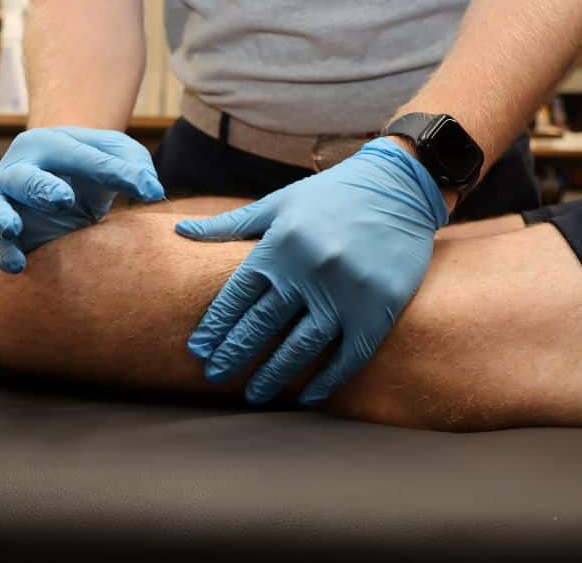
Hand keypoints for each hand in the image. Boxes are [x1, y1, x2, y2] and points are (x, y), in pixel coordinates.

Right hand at [0, 126, 163, 272]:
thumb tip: (150, 189)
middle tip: (63, 199)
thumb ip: (136, 164)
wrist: (66, 182)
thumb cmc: (94, 166)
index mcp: (49, 144)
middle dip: (40, 187)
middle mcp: (20, 169)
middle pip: (22, 176)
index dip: (116, 174)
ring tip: (13, 228)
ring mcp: (7, 202)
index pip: (82, 158)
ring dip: (1, 218)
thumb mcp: (119, 155)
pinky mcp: (6, 235)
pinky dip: (3, 254)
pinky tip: (20, 265)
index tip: (149, 192)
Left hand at [175, 138, 448, 404]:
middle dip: (233, 355)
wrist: (400, 185)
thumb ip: (231, 224)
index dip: (215, 326)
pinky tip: (307, 396)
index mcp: (280, 245)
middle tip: (214, 376)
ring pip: (300, 348)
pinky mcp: (379, 308)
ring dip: (273, 376)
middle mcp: (309, 271)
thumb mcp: (279, 202)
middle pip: (261, 326)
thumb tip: (180, 229)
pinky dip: (326, 381)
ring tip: (253, 395)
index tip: (198, 349)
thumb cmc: (333, 194)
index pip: (237, 296)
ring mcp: (345, 293)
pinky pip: (348, 356)